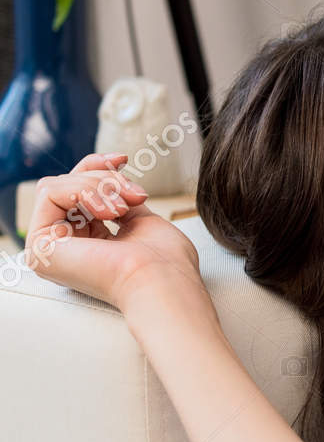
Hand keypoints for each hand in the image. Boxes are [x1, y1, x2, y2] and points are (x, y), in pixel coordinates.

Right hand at [23, 153, 201, 309]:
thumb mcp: (141, 221)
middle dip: (102, 178)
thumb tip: (112, 180)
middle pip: (65, 186)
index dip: (97, 169)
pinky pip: (50, 193)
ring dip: (97, 186)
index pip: (76, 194)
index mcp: (87, 245)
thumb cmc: (165, 262)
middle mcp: (64, 249)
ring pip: (58, 186)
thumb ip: (118, 202)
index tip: (123, 159)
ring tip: (124, 207)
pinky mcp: (40, 247)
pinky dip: (83, 192)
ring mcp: (49, 250)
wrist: (164, 281)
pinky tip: (110, 212)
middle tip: (134, 194)